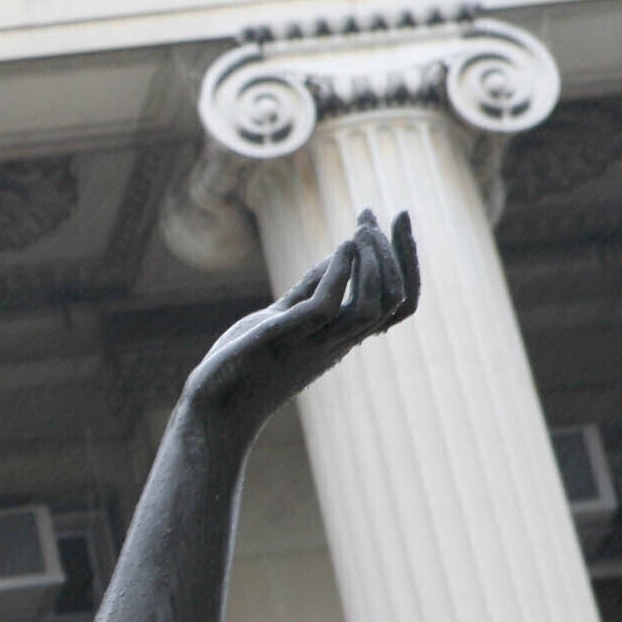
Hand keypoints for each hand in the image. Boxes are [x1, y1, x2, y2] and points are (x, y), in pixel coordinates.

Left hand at [183, 208, 418, 437]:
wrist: (213, 405)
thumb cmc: (246, 361)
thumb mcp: (284, 318)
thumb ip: (312, 289)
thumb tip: (341, 254)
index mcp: (341, 337)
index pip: (397, 305)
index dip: (408, 264)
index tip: (398, 222)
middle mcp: (335, 342)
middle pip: (393, 302)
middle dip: (400, 254)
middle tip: (388, 216)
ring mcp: (312, 343)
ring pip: (369, 307)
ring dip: (373, 263)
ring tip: (363, 230)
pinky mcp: (283, 339)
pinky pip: (324, 308)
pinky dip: (339, 274)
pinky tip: (341, 247)